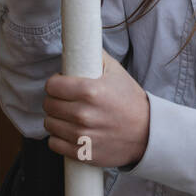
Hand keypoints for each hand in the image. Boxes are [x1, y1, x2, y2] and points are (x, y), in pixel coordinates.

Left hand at [42, 53, 149, 168]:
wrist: (147, 132)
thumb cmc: (130, 100)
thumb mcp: (116, 71)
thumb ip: (95, 55)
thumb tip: (76, 42)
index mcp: (90, 90)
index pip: (51, 86)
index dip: (55, 84)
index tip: (61, 86)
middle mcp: (83, 114)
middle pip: (48, 104)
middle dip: (55, 100)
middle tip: (66, 100)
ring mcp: (82, 135)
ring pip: (49, 124)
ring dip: (56, 119)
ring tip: (68, 116)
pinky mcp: (83, 153)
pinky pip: (54, 144)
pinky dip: (59, 138)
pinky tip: (69, 132)